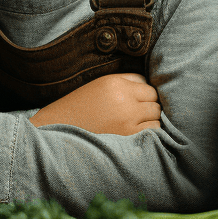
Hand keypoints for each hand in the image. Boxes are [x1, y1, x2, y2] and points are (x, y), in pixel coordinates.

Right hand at [31, 73, 161, 135]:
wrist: (60, 129)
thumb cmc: (80, 107)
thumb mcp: (99, 86)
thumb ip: (125, 82)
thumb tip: (149, 85)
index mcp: (115, 83)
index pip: (147, 84)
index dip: (143, 93)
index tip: (137, 100)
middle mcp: (124, 99)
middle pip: (154, 99)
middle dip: (148, 105)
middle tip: (136, 112)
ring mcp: (127, 119)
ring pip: (157, 115)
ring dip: (150, 119)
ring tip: (136, 122)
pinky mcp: (128, 136)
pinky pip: (153, 130)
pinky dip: (149, 131)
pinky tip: (136, 132)